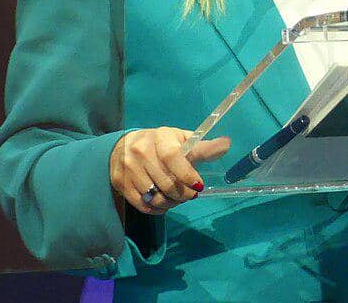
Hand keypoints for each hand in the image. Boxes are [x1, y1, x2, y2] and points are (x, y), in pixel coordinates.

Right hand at [110, 127, 230, 214]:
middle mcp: (141, 151)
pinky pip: (143, 205)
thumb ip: (203, 147)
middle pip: (166, 182)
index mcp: (160, 137)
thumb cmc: (160, 144)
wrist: (123, 146)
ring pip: (155, 196)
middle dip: (183, 194)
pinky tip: (164, 203)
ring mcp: (128, 168)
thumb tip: (227, 144)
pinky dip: (157, 209)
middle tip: (191, 195)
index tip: (199, 186)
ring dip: (170, 203)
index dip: (187, 175)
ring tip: (177, 198)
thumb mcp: (181, 140)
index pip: (172, 157)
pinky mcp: (120, 183)